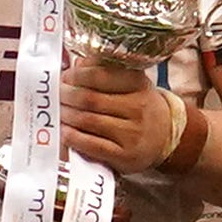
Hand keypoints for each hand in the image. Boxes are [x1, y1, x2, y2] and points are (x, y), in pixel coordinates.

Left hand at [58, 47, 189, 175]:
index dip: (78, 75)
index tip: (65, 75)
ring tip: (58, 111)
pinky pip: (93, 145)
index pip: (103, 75)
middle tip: (56, 94)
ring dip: (67, 115)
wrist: (165, 138)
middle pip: (91, 99)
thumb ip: (106, 72)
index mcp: (139, 85)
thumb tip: (76, 64)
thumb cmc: (139, 107)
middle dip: (67, 95)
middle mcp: (139, 108)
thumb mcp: (131, 85)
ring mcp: (133, 133)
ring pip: (89, 121)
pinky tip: (65, 132)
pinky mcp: (125, 156)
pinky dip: (74, 138)